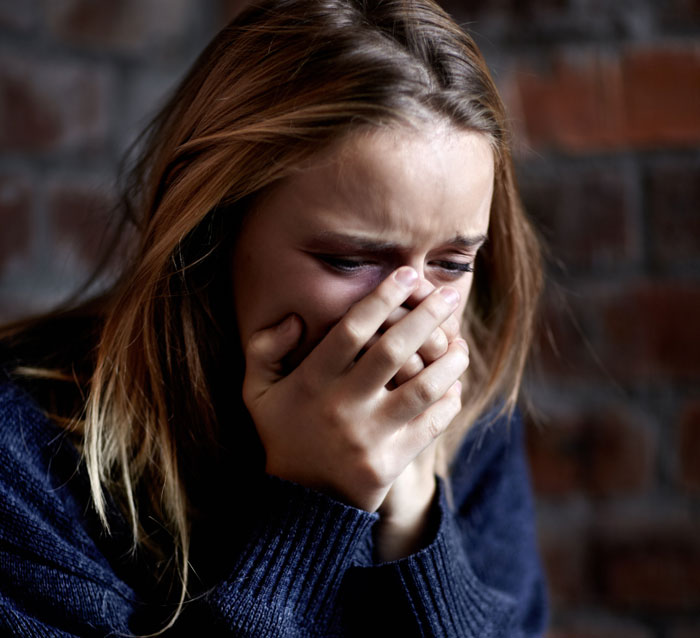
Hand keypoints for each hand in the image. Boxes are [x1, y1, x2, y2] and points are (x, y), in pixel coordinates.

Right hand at [241, 267, 468, 511]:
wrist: (302, 502)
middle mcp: (342, 406)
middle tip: (448, 294)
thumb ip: (263, 349)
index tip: (407, 272)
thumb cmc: (284, 433)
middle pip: (394, 351)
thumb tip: (295, 317)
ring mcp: (370, 436)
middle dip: (427, 316)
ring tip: (460, 343)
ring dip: (449, 361)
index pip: (351, 330)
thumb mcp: (257, 391)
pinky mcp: (392, 462)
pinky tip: (455, 383)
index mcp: (311, 382)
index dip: (382, 297)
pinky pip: (431, 424)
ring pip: (423, 388)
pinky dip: (450, 401)